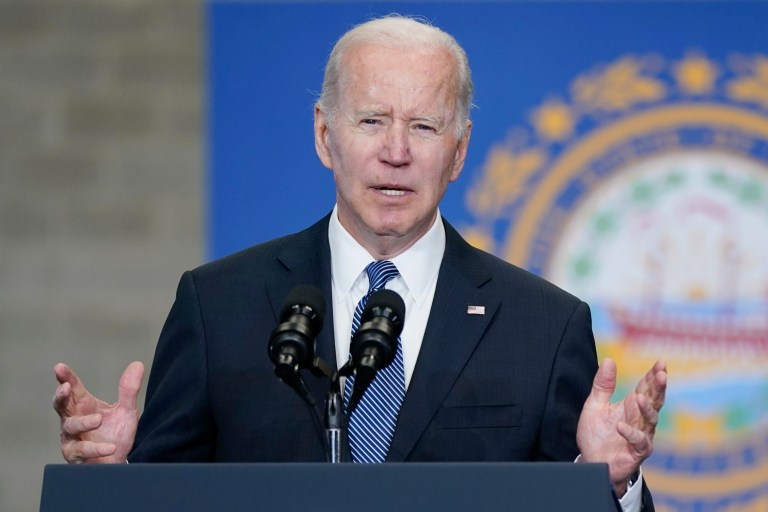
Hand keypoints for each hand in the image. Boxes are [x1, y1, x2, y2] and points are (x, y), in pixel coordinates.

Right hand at [53, 362, 143, 463]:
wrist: (118, 461)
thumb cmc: (116, 434)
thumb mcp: (126, 410)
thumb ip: (129, 390)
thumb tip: (137, 364)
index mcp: (84, 405)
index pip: (73, 388)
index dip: (66, 377)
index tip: (59, 367)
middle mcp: (73, 419)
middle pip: (61, 405)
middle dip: (60, 396)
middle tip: (65, 388)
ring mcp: (72, 437)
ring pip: (71, 427)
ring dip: (84, 422)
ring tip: (98, 419)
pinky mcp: (76, 455)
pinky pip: (83, 450)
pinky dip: (96, 448)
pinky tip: (110, 447)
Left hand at [576, 358, 666, 495]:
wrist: (592, 461)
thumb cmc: (596, 434)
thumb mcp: (595, 405)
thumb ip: (603, 385)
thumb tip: (609, 360)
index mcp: (631, 405)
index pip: (646, 387)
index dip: (653, 375)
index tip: (660, 363)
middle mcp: (640, 418)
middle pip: (654, 400)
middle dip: (659, 387)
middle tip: (662, 374)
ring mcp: (642, 434)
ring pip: (651, 420)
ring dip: (647, 408)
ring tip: (641, 397)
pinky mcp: (637, 451)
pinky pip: (639, 441)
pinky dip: (631, 433)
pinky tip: (621, 426)